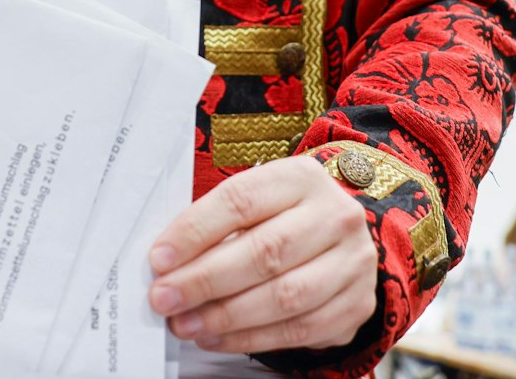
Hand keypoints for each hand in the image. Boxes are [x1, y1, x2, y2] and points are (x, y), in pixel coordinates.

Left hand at [149, 155, 377, 354]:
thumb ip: (216, 226)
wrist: (342, 240)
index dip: (195, 231)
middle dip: (205, 280)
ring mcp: (353, 262)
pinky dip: (251, 338)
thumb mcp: (257, 203)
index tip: (159, 258)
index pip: (242, 201)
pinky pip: (299, 330)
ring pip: (284, 296)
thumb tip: (167, 264)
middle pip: (265, 251)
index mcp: (301, 178)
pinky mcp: (356, 304)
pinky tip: (218, 337)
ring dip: (226, 316)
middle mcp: (335, 215)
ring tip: (186, 324)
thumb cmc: (284, 218)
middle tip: (165, 298)